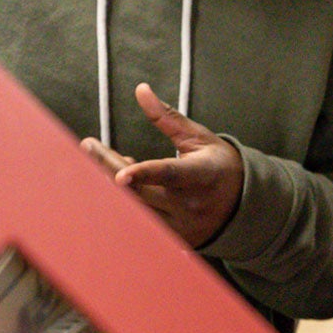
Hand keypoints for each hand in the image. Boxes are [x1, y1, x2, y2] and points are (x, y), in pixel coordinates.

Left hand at [106, 83, 243, 248]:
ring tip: (115, 165)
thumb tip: (140, 90)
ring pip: (136, 213)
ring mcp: (183, 228)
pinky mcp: (176, 242)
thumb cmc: (217, 163)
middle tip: (88, 147)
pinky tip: (125, 186)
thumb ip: (166, 117)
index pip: (169, 175)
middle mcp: (191, 205)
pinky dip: (127, 205)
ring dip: (115, 188)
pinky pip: (141, 226)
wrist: (244, 204)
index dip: (144, 174)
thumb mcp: (197, 137)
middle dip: (110, 168)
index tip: (119, 175)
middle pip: (140, 193)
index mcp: (201, 175)